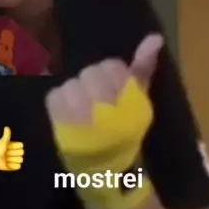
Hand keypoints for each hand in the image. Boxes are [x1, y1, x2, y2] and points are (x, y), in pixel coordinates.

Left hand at [0, 127, 24, 171]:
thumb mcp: (3, 142)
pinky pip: (18, 166)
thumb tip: (6, 127)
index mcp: (14, 146)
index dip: (15, 146)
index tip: (8, 147)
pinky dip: (13, 165)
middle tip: (6, 154)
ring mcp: (15, 159)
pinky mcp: (14, 166)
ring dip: (13, 160)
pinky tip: (7, 164)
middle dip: (13, 153)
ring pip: (20, 159)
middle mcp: (15, 152)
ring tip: (6, 159)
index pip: (21, 145)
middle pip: (21, 152)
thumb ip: (7, 135)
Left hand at [45, 35, 162, 208]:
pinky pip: (54, 95)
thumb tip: (154, 38)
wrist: (107, 171)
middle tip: (97, 104)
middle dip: (93, 86)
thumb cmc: (126, 132)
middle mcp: (101, 98)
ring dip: (76, 95)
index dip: (112, 79)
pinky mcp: (58, 116)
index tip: (115, 96)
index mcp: (123, 93)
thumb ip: (143, 66)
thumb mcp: (140, 99)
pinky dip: (59, 103)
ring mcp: (78, 108)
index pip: (110, 66)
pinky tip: (68, 115)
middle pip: (89, 73)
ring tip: (82, 111)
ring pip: (71, 83)